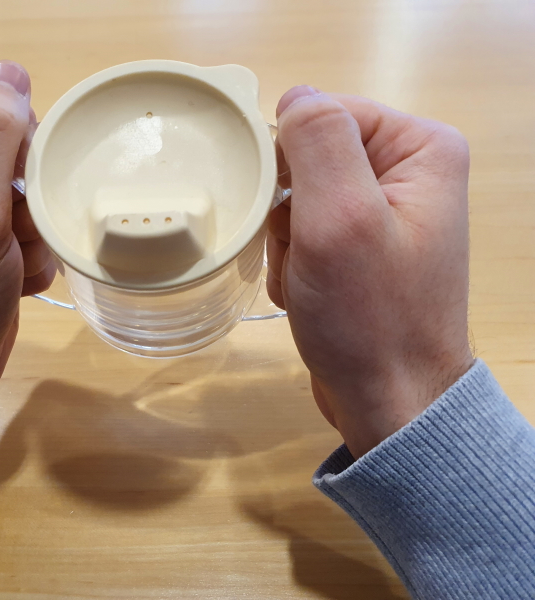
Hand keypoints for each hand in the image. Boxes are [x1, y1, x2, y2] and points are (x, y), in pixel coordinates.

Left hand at [0, 61, 54, 431]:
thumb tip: (10, 72)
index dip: (20, 156)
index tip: (16, 201)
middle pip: (21, 157)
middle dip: (30, 204)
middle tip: (11, 240)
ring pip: (36, 196)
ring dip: (37, 236)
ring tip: (9, 267)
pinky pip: (36, 230)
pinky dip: (35, 259)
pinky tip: (13, 282)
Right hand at [268, 86, 473, 457]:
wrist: (390, 399)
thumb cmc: (371, 317)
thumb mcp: (341, 219)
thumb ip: (317, 143)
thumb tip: (295, 98)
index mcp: (420, 148)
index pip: (326, 114)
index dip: (290, 160)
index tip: (288, 212)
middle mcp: (407, 173)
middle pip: (308, 158)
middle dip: (287, 210)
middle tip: (302, 255)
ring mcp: (382, 212)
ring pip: (297, 198)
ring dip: (285, 242)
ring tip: (306, 280)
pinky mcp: (361, 247)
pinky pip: (303, 232)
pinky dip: (292, 262)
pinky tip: (307, 292)